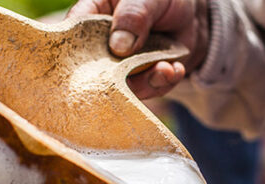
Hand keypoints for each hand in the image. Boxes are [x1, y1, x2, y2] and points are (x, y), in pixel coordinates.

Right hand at [67, 0, 208, 97]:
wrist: (191, 16)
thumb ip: (134, 15)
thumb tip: (118, 46)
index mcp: (93, 14)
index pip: (72, 32)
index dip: (74, 51)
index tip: (90, 66)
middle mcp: (101, 44)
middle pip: (94, 70)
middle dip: (118, 78)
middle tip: (142, 72)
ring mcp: (120, 65)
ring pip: (123, 85)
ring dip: (147, 82)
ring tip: (167, 69)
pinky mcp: (140, 79)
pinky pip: (147, 89)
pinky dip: (162, 83)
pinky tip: (175, 69)